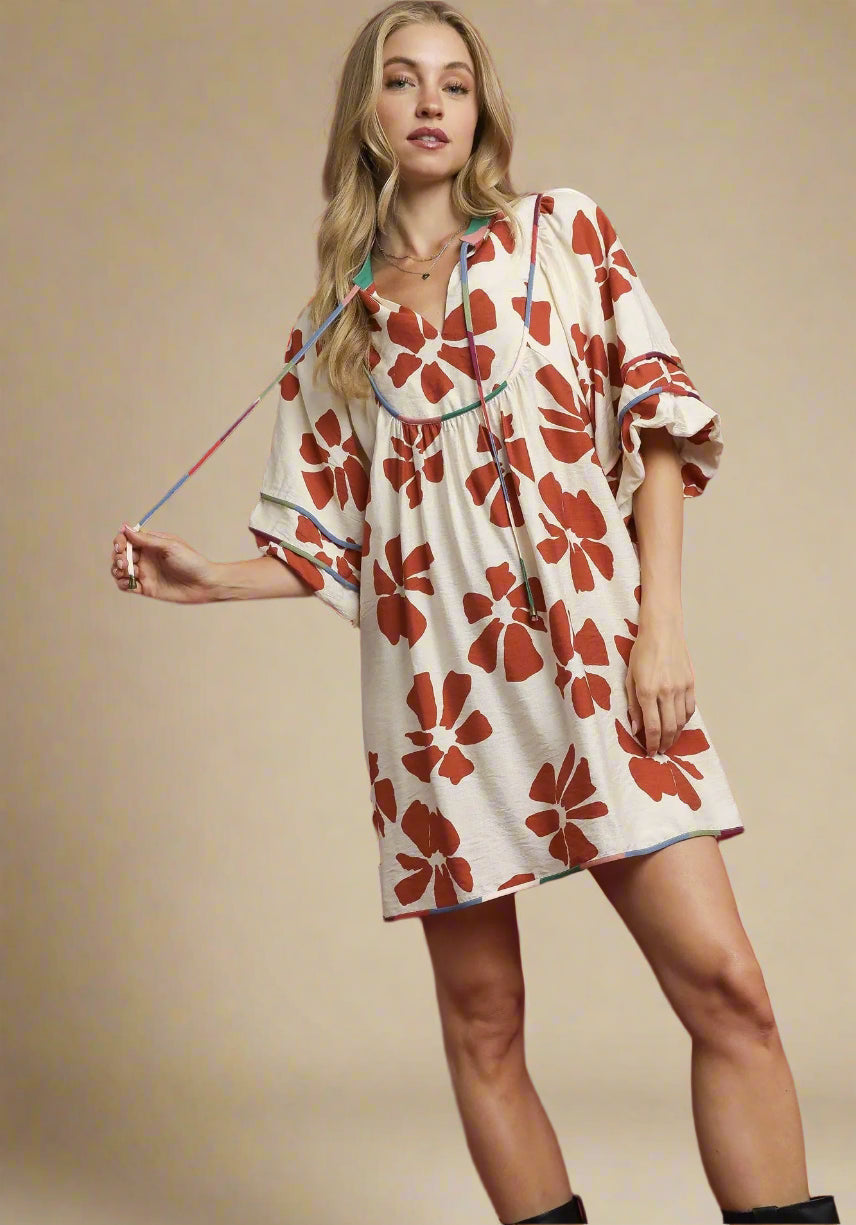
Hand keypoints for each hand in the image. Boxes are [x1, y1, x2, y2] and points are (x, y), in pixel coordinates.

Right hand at [109, 524, 214, 603]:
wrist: (204, 584)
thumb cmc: (191, 561)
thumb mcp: (170, 546)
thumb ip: (146, 539)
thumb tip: (125, 528)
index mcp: (150, 544)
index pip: (127, 539)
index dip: (120, 542)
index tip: (121, 547)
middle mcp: (145, 557)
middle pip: (120, 554)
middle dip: (117, 557)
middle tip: (126, 562)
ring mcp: (145, 573)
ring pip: (119, 570)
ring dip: (117, 569)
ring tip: (127, 571)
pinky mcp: (146, 588)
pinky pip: (125, 585)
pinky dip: (122, 583)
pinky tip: (130, 582)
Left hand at [625, 621, 695, 755]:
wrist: (662, 631)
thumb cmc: (641, 652)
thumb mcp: (629, 678)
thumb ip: (632, 705)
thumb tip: (636, 728)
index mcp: (647, 691)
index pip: (652, 727)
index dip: (651, 744)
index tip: (649, 752)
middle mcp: (666, 692)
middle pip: (668, 728)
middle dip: (664, 744)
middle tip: (659, 751)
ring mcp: (681, 688)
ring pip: (681, 721)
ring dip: (675, 736)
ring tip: (668, 742)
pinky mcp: (691, 683)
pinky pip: (690, 709)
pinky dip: (684, 721)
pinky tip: (678, 725)